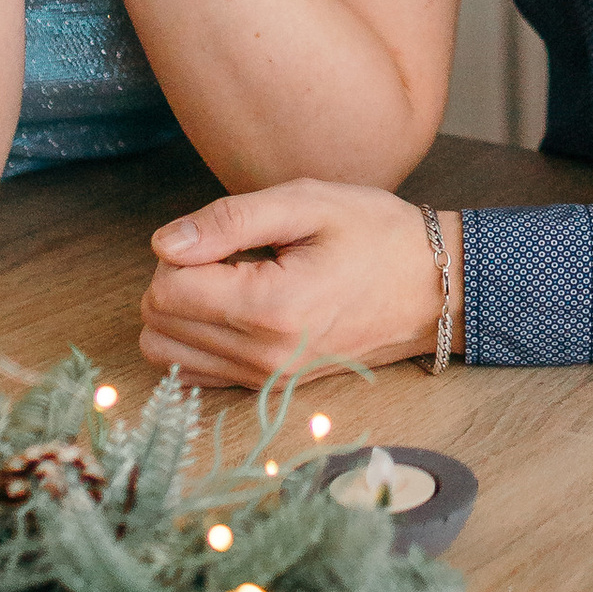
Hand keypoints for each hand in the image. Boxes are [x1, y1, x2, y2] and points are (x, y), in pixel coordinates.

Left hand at [140, 181, 448, 389]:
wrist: (434, 288)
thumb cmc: (375, 235)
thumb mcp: (307, 203)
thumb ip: (230, 220)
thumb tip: (164, 243)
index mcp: (271, 309)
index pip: (166, 290)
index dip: (181, 250)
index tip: (226, 236)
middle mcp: (264, 357)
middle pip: (158, 324)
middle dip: (177, 279)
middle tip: (229, 254)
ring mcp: (267, 380)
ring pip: (167, 352)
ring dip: (183, 310)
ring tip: (233, 279)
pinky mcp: (270, 388)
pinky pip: (195, 372)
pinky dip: (197, 336)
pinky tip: (236, 307)